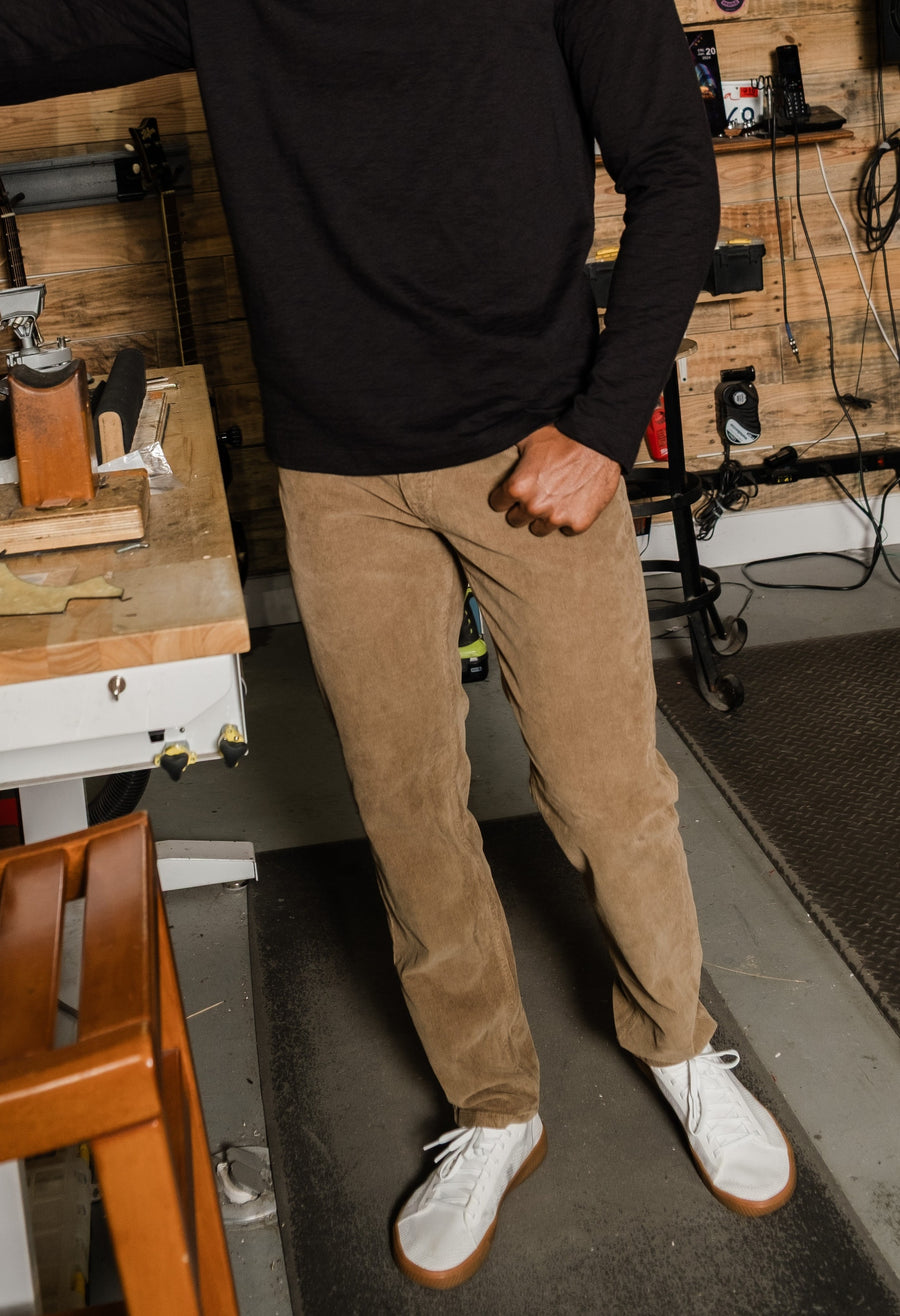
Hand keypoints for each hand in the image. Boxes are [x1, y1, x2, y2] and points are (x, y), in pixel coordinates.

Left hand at [489, 425, 621, 535]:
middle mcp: (535, 506)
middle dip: (522, 508)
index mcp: (518, 486)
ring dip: (544, 518)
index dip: (505, 496)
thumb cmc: (564, 434)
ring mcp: (558, 517)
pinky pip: (567, 531)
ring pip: (539, 529)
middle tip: (535, 494)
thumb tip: (489, 444)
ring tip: (554, 500)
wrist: (600, 439)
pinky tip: (573, 503)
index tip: (513, 492)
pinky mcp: (579, 523)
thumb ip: (509, 450)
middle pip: (516, 520)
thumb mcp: (528, 436)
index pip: (498, 503)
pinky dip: (569, 519)